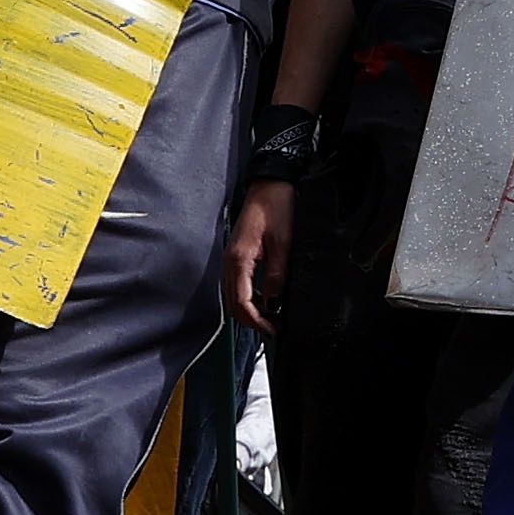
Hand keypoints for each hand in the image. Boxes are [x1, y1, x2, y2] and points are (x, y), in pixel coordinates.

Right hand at [222, 182, 292, 337]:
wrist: (270, 185)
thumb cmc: (276, 208)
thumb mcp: (283, 244)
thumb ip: (276, 276)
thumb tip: (274, 303)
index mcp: (239, 260)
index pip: (242, 303)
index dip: (257, 321)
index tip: (273, 329)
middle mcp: (230, 262)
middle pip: (234, 304)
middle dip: (252, 320)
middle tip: (274, 328)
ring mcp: (232, 259)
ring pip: (234, 296)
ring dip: (250, 310)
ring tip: (271, 318)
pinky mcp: (238, 255)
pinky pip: (238, 284)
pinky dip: (249, 297)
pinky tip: (265, 299)